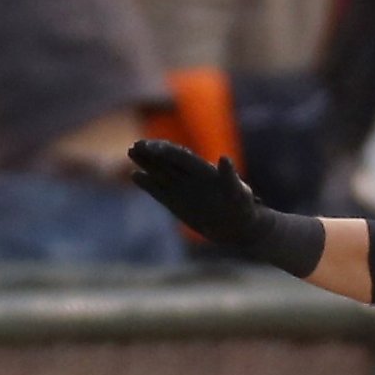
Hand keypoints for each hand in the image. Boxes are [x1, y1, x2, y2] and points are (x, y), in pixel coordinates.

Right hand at [129, 141, 267, 249]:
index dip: (167, 150)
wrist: (238, 228)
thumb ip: (230, 177)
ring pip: (161, 172)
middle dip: (152, 152)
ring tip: (131, 152)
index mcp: (204, 171)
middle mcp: (191, 177)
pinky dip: (148, 183)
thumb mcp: (239, 193)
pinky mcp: (176, 203)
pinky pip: (159, 191)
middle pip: (168, 160)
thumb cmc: (243, 209)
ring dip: (146, 162)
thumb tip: (224, 158)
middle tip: (135, 146)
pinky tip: (134, 175)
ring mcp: (183, 189)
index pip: (182, 157)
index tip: (151, 147)